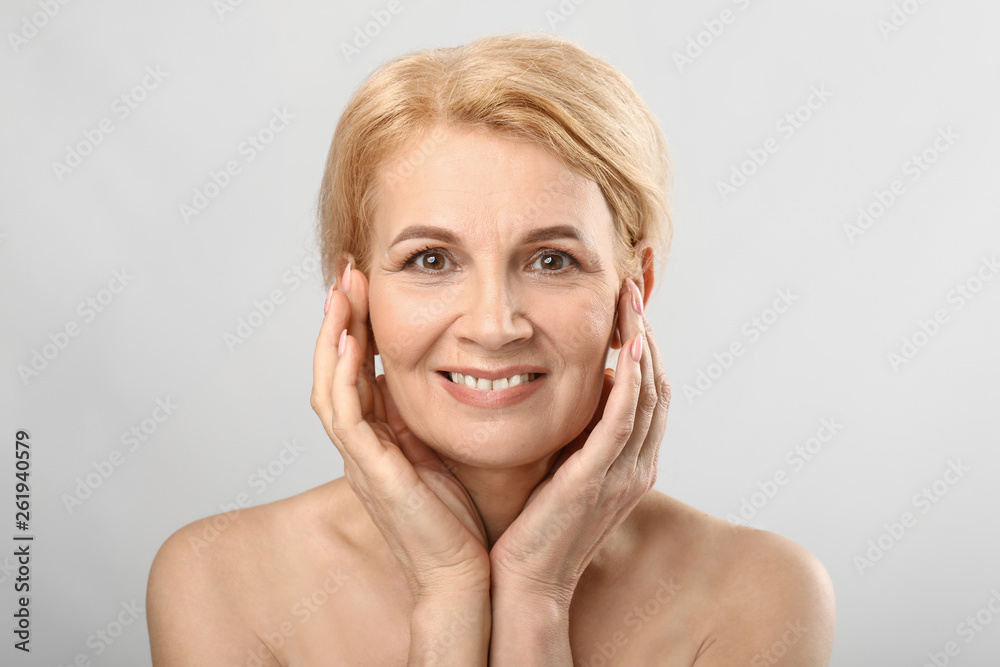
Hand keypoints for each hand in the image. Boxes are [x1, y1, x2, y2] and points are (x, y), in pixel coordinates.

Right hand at [311, 260, 490, 599]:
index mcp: (382, 436)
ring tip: (343, 290)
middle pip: (336, 368)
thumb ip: (443, 413)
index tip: (369, 282)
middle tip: (348, 271)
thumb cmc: (463, 517)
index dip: (359, 325)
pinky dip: (343, 377)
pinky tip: (351, 342)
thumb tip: (468, 370)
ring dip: (333, 335)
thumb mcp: (450, 449)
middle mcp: (364, 443)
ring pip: (330, 384)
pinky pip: (345, 416)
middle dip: (340, 318)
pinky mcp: (371, 472)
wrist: (463, 574)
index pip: (359, 369)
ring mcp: (361, 457)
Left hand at [489, 277, 670, 602]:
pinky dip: (631, 380)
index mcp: (630, 463)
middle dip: (648, 331)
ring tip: (630, 300)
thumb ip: (578, 435)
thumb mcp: (563, 471)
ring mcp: (624, 473)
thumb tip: (577, 392)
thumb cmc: (535, 529)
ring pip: (648, 395)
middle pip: (658, 384)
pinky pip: (624, 420)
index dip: (645, 345)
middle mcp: (637, 465)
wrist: (526, 583)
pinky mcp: (598, 479)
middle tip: (633, 287)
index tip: (628, 304)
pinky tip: (626, 346)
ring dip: (642, 343)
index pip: (650, 392)